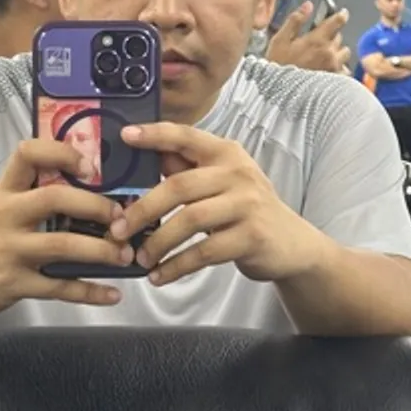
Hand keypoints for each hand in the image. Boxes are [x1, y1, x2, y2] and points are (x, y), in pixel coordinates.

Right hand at [0, 140, 134, 314]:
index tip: (90, 166)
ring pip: (62, 245)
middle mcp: (6, 216)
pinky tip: (112, 293)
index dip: (61, 154)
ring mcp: (9, 251)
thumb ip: (32, 191)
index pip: (28, 155)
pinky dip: (89, 292)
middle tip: (120, 217)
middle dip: (94, 206)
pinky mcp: (13, 284)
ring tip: (125, 255)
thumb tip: (88, 181)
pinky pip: (58, 287)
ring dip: (101, 251)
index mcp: (5, 191)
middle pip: (54, 198)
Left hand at [111, 124, 327, 285]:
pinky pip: (204, 252)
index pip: (185, 136)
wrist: (292, 244)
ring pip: (189, 220)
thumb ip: (188, 171)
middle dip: (143, 209)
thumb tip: (145, 160)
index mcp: (225, 153)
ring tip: (139, 258)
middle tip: (118, 229)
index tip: (125, 136)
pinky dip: (176, 266)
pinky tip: (159, 275)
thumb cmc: (246, 209)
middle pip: (179, 186)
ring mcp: (247, 204)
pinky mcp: (251, 236)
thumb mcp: (221, 182)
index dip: (154, 135)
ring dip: (158, 242)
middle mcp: (237, 173)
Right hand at [266, 1, 350, 73]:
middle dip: (331, 36)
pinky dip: (339, 67)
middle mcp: (329, 52)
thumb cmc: (277, 66)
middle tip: (318, 42)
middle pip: (339, 37)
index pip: (337, 21)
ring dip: (337, 52)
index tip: (341, 14)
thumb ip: (295, 20)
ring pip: (344, 52)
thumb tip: (308, 5)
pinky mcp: (335, 79)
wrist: (280, 92)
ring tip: (324, 56)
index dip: (340, 15)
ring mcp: (333, 66)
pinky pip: (344, 69)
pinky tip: (328, 69)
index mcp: (317, 39)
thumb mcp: (280, 39)